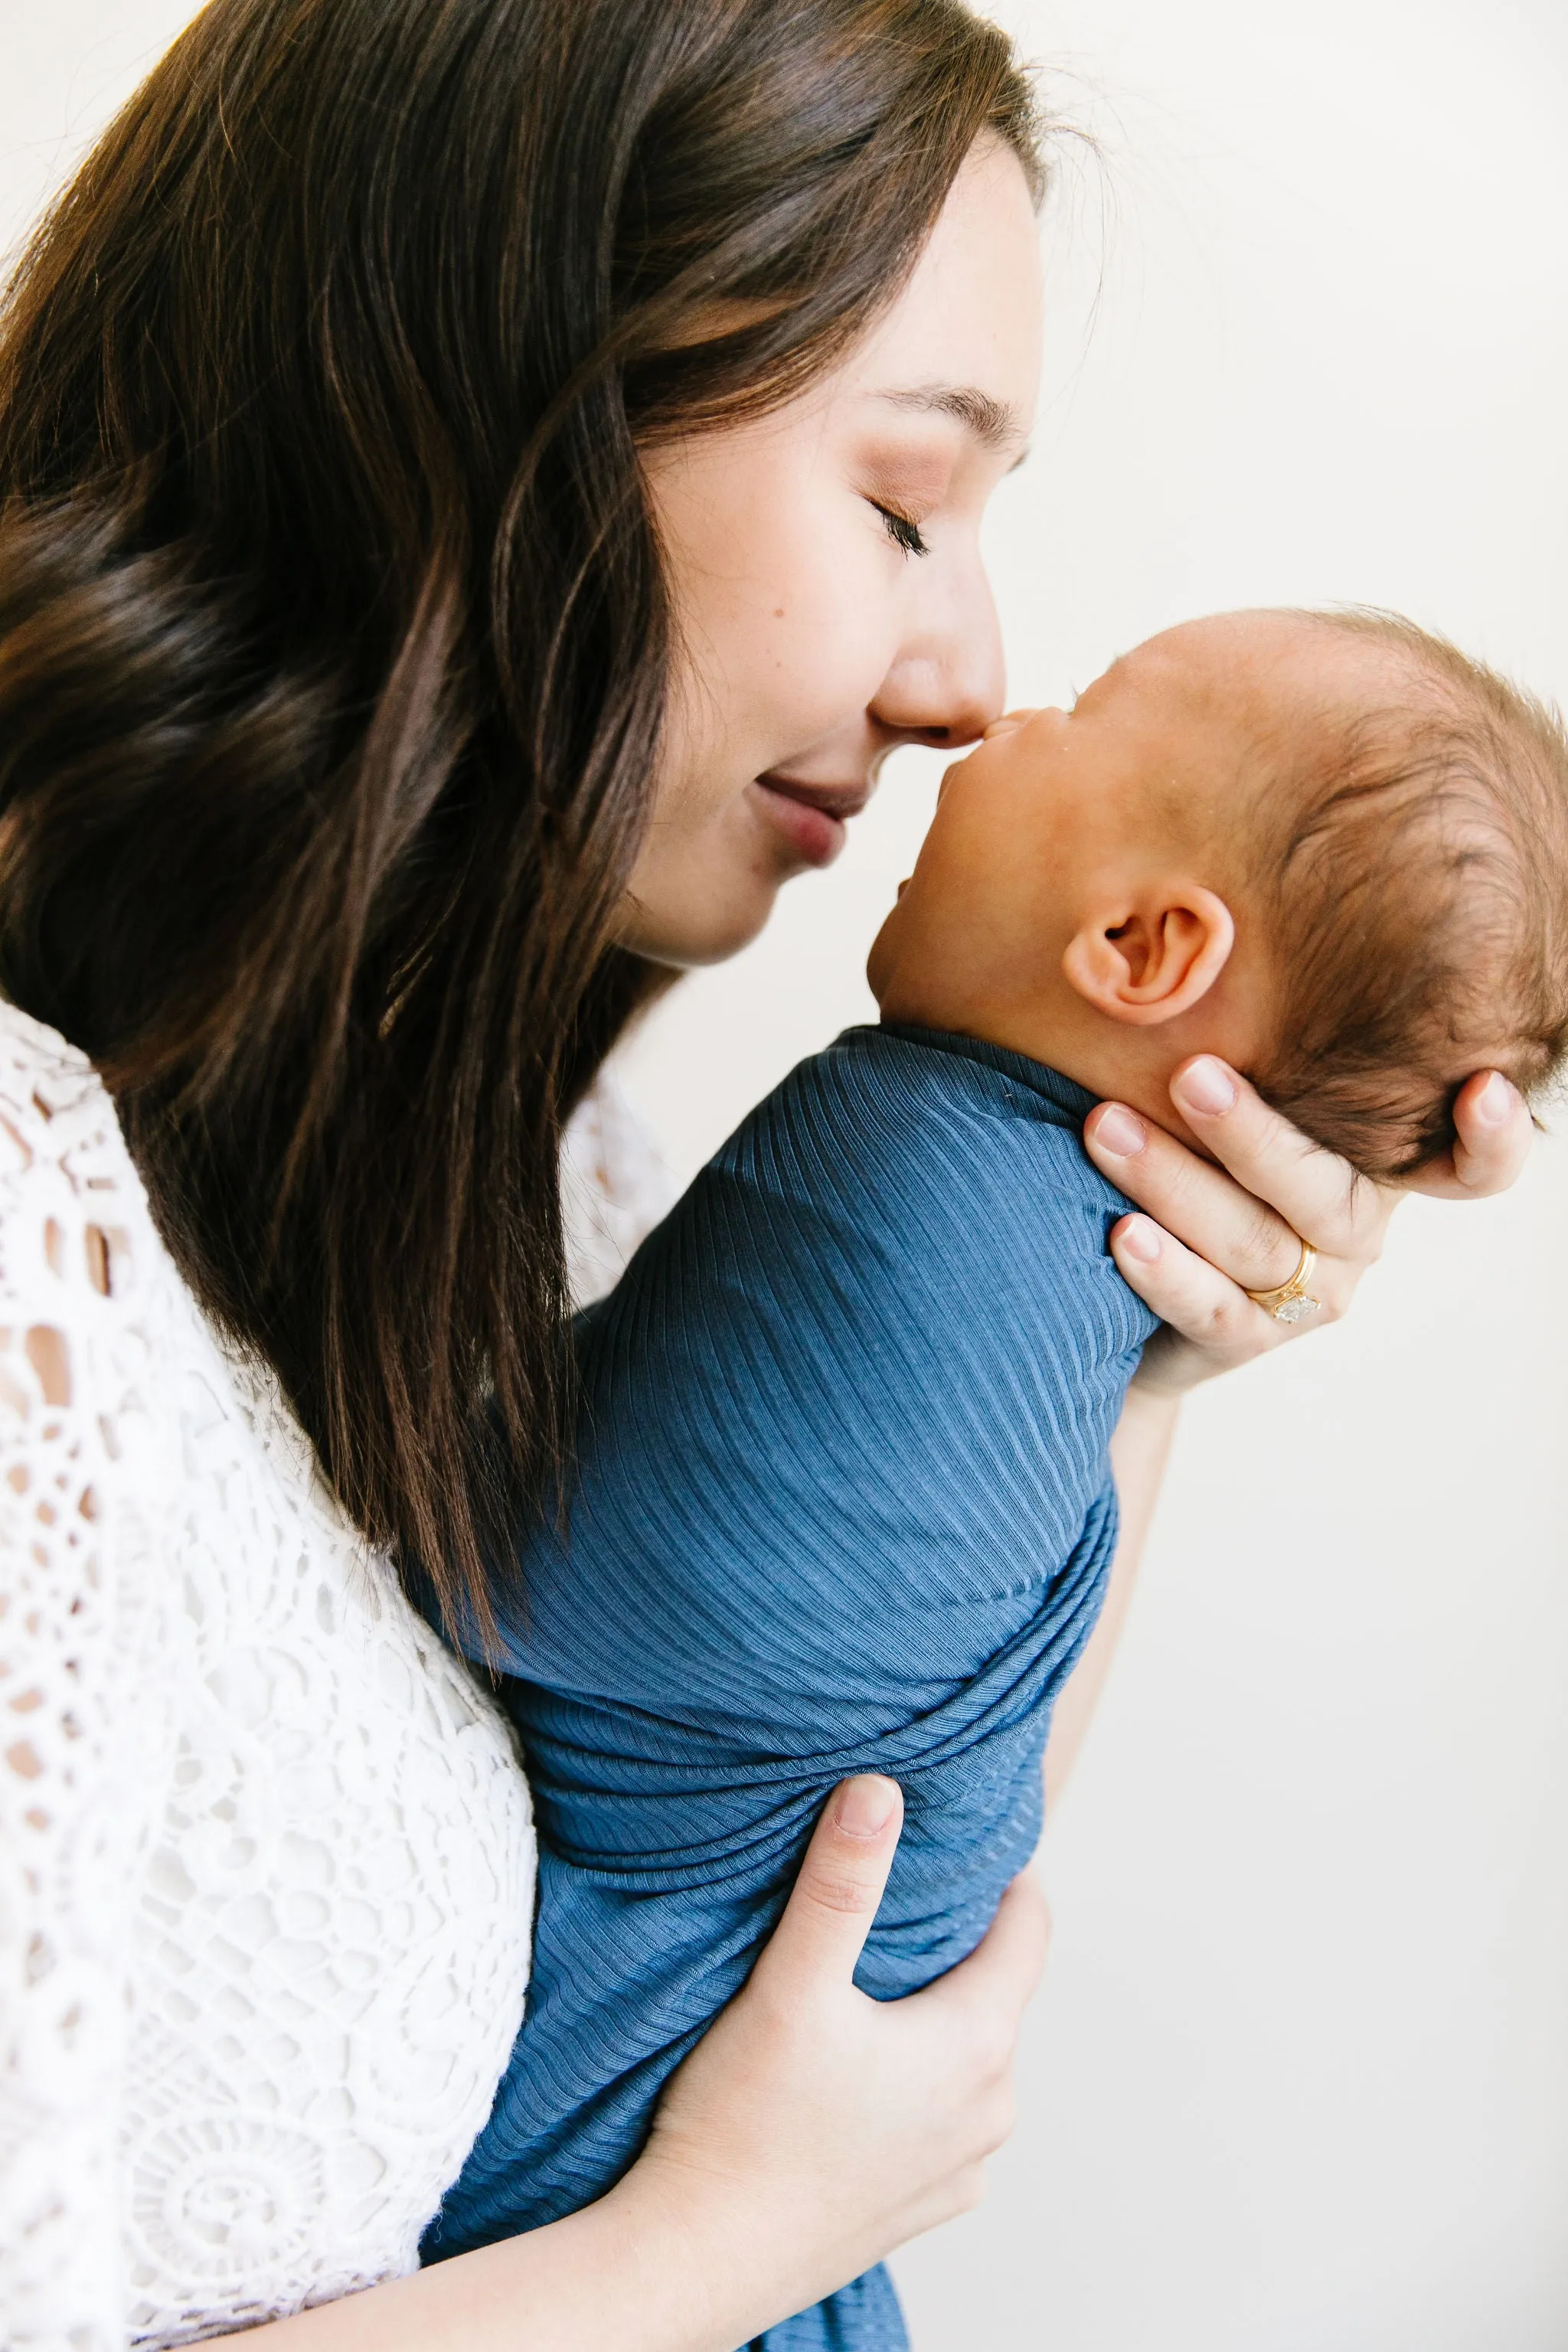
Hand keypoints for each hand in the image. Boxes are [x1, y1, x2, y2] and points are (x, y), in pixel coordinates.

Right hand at [616, 1775, 1049, 2350]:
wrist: (699, 2258)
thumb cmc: (742, 2123)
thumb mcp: (792, 1984)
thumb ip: (840, 1884)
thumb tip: (878, 1791)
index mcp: (976, 2047)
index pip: (1029, 1929)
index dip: (1004, 1873)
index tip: (966, 1834)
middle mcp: (989, 2113)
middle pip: (997, 1993)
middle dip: (958, 1942)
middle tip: (902, 1894)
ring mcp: (960, 2168)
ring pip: (969, 2058)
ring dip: (936, 2016)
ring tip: (873, 1980)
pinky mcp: (921, 2207)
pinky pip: (942, 2119)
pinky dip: (916, 2083)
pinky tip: (857, 2072)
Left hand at [1082, 1058, 1533, 1396]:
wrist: (1125, 1289)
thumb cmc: (1191, 1158)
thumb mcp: (1235, 1103)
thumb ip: (1255, 1056)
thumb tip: (1207, 951)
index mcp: (1373, 1165)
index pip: (1467, 1166)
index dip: (1492, 1139)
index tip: (1484, 1087)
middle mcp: (1354, 1232)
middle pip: (1325, 1192)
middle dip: (1252, 1134)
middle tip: (1188, 1073)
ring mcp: (1307, 1293)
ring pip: (1254, 1242)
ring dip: (1175, 1182)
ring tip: (1107, 1128)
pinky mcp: (1245, 1339)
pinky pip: (1211, 1308)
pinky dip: (1166, 1270)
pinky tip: (1124, 1232)